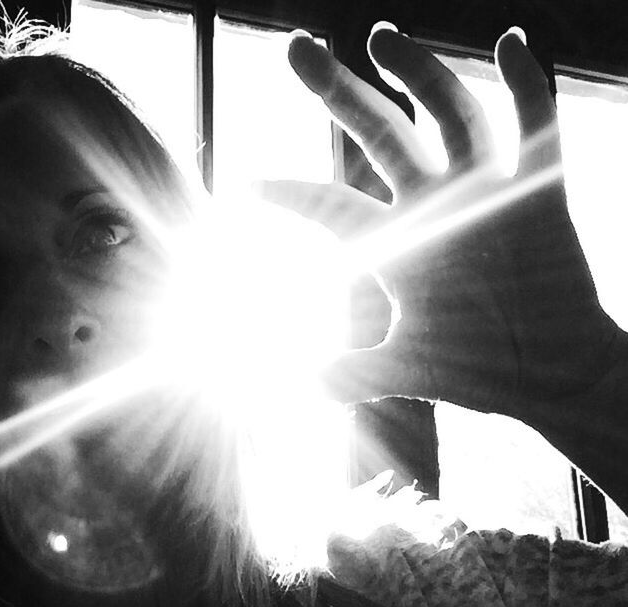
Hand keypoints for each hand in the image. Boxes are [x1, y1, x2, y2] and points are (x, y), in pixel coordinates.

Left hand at [261, 27, 622, 416]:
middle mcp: (433, 203)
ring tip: (380, 36)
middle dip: (338, 91)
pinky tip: (512, 42)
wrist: (544, 377)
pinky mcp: (538, 191)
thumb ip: (351, 376)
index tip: (243, 187)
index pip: (330, 206)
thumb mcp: (400, 369)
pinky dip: (529, 83)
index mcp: (394, 241)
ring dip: (419, 72)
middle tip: (296, 50)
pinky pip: (536, 123)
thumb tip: (302, 389)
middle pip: (380, 132)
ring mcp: (484, 191)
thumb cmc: (472, 371)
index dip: (289, 195)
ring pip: (447, 114)